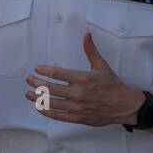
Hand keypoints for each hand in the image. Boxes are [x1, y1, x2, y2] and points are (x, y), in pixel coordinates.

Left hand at [24, 32, 146, 126]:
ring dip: (37, 98)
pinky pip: (58, 116)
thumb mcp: (102, 65)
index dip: (44, 71)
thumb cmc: (112, 85)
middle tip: (29, 79)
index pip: (58, 74)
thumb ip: (91, 50)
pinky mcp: (78, 117)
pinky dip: (47, 111)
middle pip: (50, 88)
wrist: (124, 105)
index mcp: (83, 79)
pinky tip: (39, 107)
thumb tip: (86, 34)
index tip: (37, 69)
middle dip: (36, 83)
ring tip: (28, 94)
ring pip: (51, 103)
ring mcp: (77, 107)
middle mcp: (78, 93)